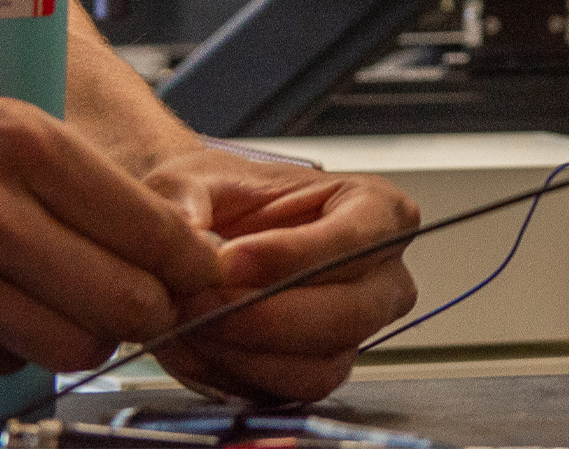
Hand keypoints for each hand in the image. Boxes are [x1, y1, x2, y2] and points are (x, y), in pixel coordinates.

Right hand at [0, 56, 223, 374]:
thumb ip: (55, 173)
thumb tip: (135, 225)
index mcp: (25, 144)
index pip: (152, 228)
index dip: (190, 264)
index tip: (201, 274)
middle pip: (127, 300)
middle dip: (148, 311)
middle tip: (142, 304)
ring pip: (68, 345)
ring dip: (81, 339)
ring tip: (68, 315)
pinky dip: (5, 354)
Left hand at [143, 150, 418, 401]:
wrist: (205, 239)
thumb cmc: (223, 200)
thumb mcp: (199, 176)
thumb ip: (186, 196)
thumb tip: (187, 225)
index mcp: (376, 210)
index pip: (354, 239)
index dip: (293, 254)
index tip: (230, 259)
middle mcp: (381, 275)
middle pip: (349, 313)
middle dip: (266, 315)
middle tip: (200, 299)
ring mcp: (354, 329)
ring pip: (320, 364)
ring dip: (247, 350)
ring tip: (192, 318)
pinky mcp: (319, 369)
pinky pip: (289, 391)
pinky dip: (238, 372)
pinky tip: (201, 340)